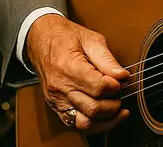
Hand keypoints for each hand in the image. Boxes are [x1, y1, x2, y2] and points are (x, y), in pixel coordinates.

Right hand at [25, 13, 129, 132]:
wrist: (40, 39)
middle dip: (114, 105)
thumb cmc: (65, 37)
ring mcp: (56, 100)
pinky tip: (105, 116)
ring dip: (106, 120)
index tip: (122, 79)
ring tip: (118, 109)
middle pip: (93, 108)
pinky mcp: (56, 107)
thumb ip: (107, 59)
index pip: (99, 88)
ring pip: (84, 123)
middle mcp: (60, 88)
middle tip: (121, 94)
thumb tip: (122, 76)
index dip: (115, 86)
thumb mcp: (90, 39)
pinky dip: (93, 124)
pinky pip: (75, 124)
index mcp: (69, 67)